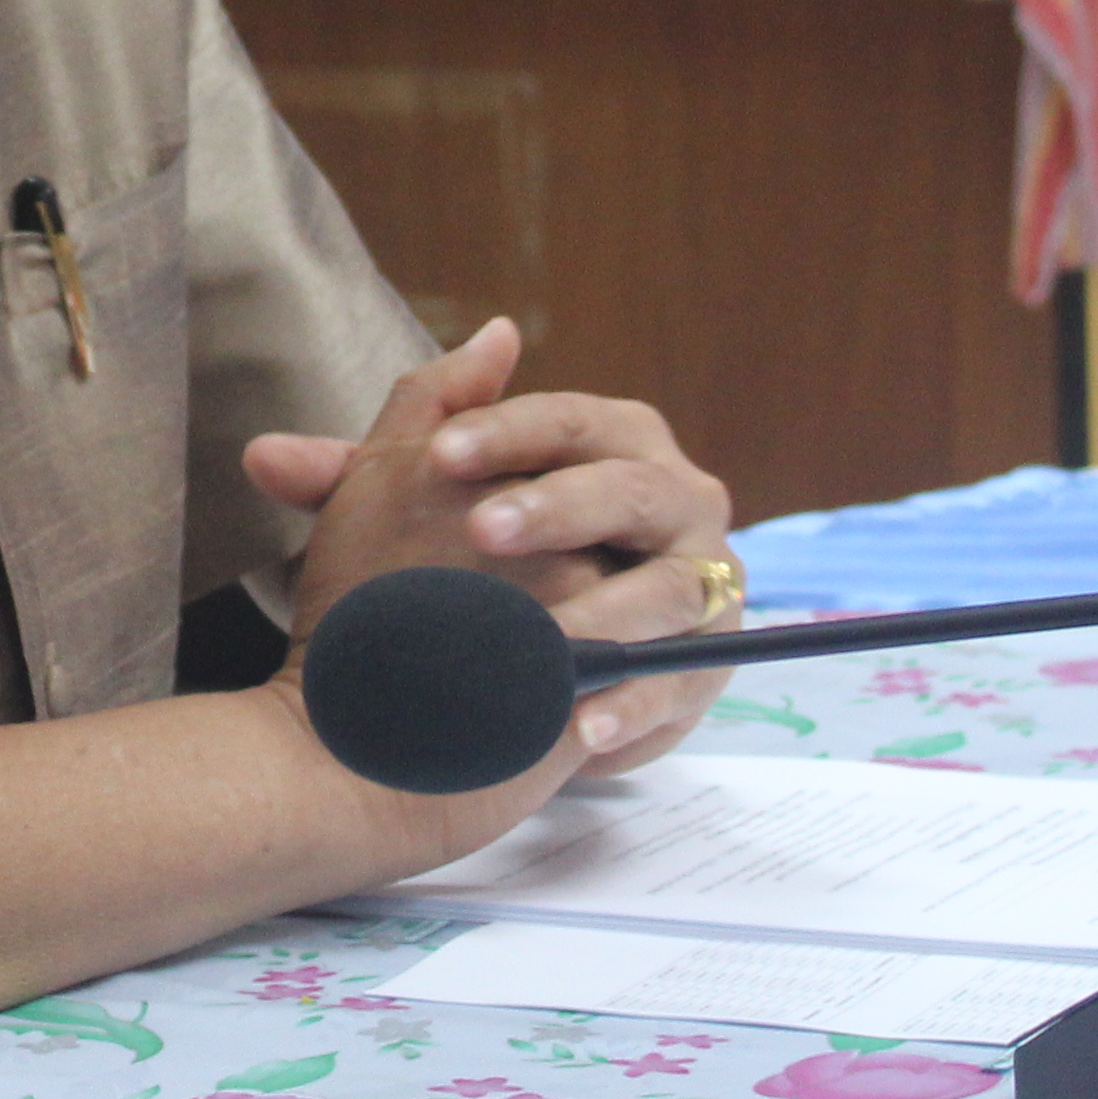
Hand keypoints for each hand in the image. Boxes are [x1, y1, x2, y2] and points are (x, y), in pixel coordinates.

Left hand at [256, 327, 740, 776]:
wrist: (494, 685)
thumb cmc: (461, 573)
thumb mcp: (412, 507)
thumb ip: (395, 449)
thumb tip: (412, 371)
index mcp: (611, 442)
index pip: (566, 421)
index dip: (505, 432)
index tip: (439, 454)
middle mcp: (670, 500)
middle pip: (630, 487)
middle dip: (559, 508)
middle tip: (482, 532)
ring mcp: (698, 585)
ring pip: (671, 586)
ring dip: (610, 614)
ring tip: (546, 643)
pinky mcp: (702, 667)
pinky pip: (682, 682)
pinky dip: (636, 704)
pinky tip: (579, 726)